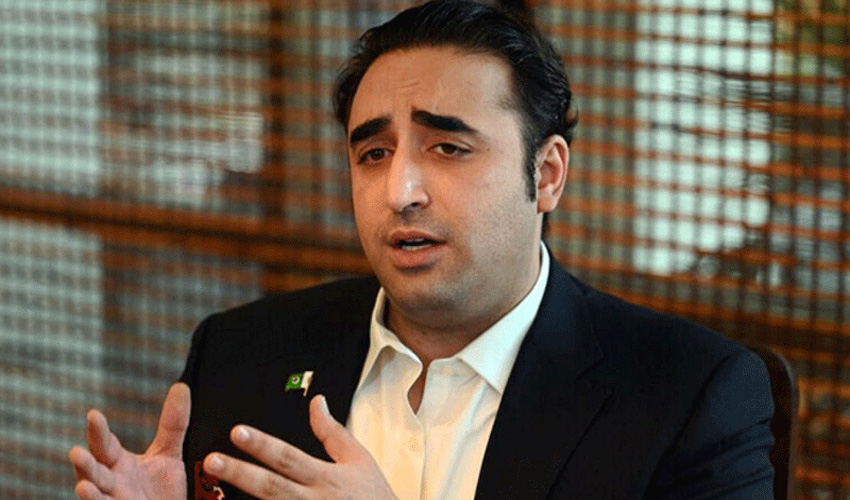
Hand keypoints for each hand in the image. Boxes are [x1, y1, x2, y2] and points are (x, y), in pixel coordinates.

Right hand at [69, 383, 190, 499]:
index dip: (98, 431)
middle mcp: (111, 481)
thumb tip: (181, 387)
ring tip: (82, 484)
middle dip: (85, 462)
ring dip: (88, 490)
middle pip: (95, 469)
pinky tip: (88, 493)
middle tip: (76, 451)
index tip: (93, 414)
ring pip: (96, 494)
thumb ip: (173, 424)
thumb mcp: (168, 453)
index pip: (105, 444)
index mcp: (117, 462)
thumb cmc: (161, 489)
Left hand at [203, 395, 396, 499]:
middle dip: (240, 473)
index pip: (288, 457)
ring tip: (212, 491)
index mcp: (325, 478)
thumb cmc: (373, 496)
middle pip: (270, 486)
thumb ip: (332, 432)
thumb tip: (316, 402)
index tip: (238, 432)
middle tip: (212, 461)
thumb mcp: (358, 458)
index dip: (263, 445)